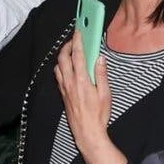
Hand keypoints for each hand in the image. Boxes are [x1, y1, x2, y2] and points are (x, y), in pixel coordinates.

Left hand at [55, 31, 111, 146]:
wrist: (87, 131)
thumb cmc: (98, 115)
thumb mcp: (105, 94)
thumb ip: (101, 74)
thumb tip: (100, 59)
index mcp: (82, 81)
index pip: (77, 55)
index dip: (77, 41)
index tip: (79, 32)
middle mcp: (70, 82)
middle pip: (63, 57)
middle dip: (67, 45)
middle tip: (74, 40)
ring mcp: (64, 88)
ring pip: (58, 66)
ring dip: (63, 56)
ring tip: (71, 51)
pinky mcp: (62, 93)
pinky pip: (58, 75)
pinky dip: (61, 66)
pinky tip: (68, 67)